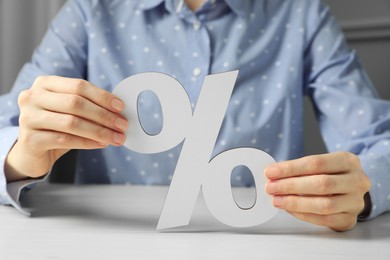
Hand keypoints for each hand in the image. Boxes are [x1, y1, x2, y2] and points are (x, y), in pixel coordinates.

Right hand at [5, 76, 127, 180]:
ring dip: (99, 131)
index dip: (102, 96)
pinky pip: (65, 140)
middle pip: (75, 103)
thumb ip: (88, 105)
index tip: (121, 107)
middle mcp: (32, 97)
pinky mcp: (29, 139)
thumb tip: (118, 110)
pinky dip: (87, 142)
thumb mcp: (69, 111)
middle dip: (103, 115)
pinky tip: (102, 144)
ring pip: (71, 123)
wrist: (32, 152)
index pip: (79, 86)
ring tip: (116, 137)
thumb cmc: (55, 127)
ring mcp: (28, 118)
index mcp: (45, 84)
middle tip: (122, 125)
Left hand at [264, 152, 370, 230]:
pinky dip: (303, 215)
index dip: (291, 168)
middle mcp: (357, 180)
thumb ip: (299, 169)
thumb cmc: (331, 175)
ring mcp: (356, 201)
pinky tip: (289, 209)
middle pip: (322, 184)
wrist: (350, 191)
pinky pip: (324, 219)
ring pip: (324, 204)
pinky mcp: (350, 219)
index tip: (271, 172)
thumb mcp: (320, 165)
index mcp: (348, 160)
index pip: (316, 163)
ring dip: (296, 202)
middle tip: (271, 187)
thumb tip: (272, 174)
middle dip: (291, 186)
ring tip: (277, 200)